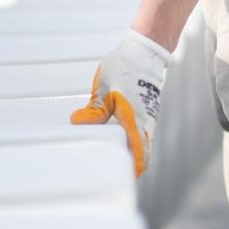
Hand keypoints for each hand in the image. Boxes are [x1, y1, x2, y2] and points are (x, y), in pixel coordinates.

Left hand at [70, 28, 171, 176]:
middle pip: (144, 154)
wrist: (145, 51)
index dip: (132, 170)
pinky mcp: (148, 112)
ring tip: (112, 158)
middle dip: (132, 165)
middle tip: (111, 171)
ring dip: (133, 153)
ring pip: (144, 144)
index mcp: (135, 119)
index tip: (118, 177)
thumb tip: (78, 123)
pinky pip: (143, 133)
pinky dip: (135, 142)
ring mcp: (150, 117)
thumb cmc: (125, 67)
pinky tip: (119, 140)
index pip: (139, 155)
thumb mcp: (104, 88)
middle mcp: (146, 122)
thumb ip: (94, 110)